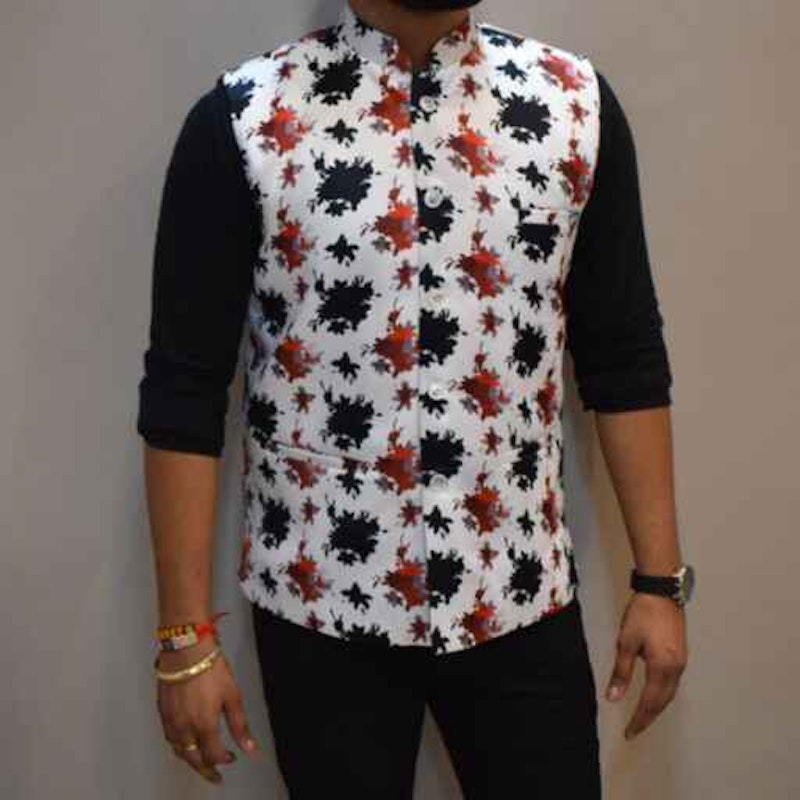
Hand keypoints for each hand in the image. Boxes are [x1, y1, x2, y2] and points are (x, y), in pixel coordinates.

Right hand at [156, 639, 261, 783]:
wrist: (186, 650)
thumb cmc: (210, 668)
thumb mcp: (232, 696)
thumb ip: (240, 726)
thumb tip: (250, 747)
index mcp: (203, 725)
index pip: (213, 755)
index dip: (224, 760)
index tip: (231, 758)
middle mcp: (184, 727)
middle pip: (193, 759)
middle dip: (205, 770)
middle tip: (214, 776)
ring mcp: (171, 720)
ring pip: (179, 750)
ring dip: (190, 760)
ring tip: (200, 762)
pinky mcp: (162, 711)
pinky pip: (169, 737)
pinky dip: (178, 746)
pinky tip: (183, 742)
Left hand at [605, 592, 687, 739]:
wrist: (661, 591)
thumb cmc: (643, 613)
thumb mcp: (626, 642)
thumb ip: (621, 672)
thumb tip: (613, 696)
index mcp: (662, 667)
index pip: (650, 703)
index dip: (640, 720)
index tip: (630, 733)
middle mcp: (676, 668)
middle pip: (663, 701)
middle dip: (649, 716)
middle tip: (635, 728)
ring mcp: (681, 660)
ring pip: (670, 692)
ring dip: (657, 705)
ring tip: (643, 715)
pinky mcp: (680, 653)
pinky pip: (673, 681)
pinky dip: (663, 692)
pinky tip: (655, 691)